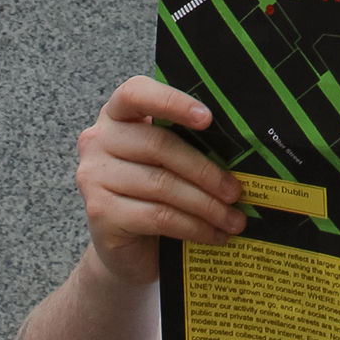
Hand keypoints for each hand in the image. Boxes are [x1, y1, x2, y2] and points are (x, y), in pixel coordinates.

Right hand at [75, 75, 242, 286]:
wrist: (128, 247)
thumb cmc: (157, 192)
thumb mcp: (173, 160)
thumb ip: (192, 141)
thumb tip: (246, 146)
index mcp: (118, 113)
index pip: (136, 93)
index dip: (173, 102)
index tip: (208, 118)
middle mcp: (98, 140)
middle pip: (160, 146)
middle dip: (207, 170)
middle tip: (238, 191)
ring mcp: (93, 177)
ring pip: (163, 185)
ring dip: (206, 205)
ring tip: (235, 219)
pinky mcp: (99, 213)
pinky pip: (158, 216)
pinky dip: (194, 226)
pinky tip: (215, 235)